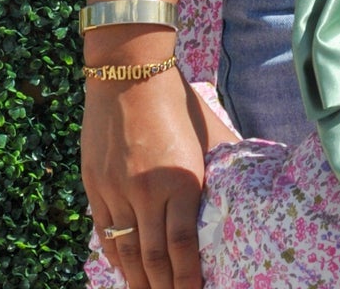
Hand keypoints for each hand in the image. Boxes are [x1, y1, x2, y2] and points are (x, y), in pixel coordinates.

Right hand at [82, 64, 212, 288]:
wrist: (128, 71)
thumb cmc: (175, 99)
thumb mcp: (206, 131)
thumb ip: (221, 163)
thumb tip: (245, 186)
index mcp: (181, 179)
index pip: (183, 248)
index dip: (187, 281)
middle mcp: (147, 191)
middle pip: (153, 259)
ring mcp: (116, 191)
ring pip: (126, 252)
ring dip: (137, 281)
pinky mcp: (94, 185)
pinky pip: (104, 232)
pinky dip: (114, 257)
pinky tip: (124, 271)